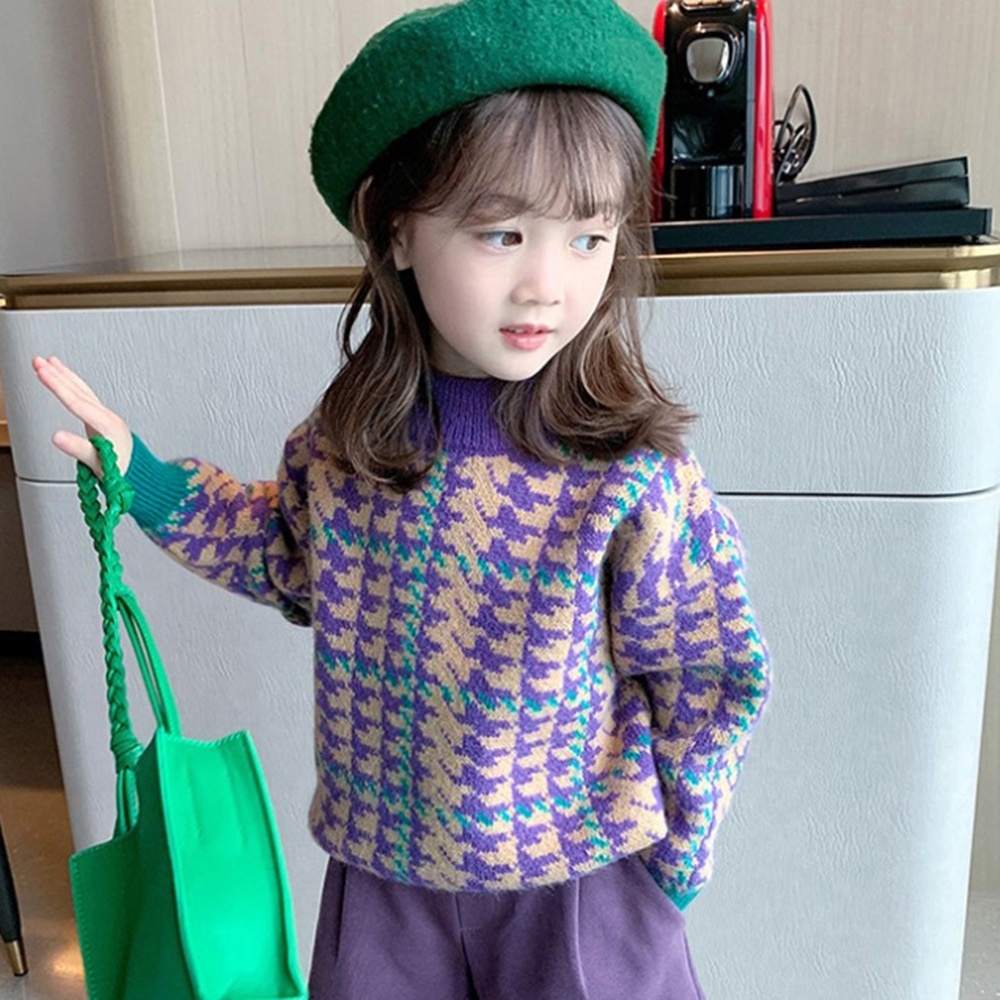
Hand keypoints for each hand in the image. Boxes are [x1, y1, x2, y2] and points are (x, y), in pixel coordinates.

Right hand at [31, 355, 132, 479]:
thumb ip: (78, 448)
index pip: (77, 402)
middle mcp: (108, 417)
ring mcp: (107, 416)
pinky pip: (86, 396)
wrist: (141, 475)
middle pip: (79, 392)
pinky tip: (67, 379)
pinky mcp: (103, 419)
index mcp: (107, 426)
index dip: (58, 387)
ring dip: (66, 375)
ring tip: (50, 362)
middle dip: (58, 375)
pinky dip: (74, 385)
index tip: (43, 373)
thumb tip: (57, 436)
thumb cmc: (123, 472)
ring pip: (83, 391)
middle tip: (38, 361)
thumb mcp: (98, 463)